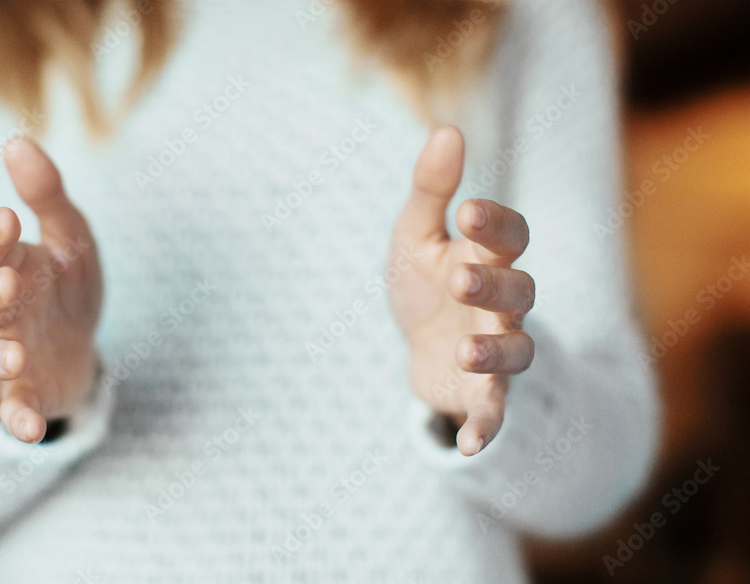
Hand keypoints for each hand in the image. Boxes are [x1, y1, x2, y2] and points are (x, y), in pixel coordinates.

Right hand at [0, 138, 101, 443]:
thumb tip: (17, 139)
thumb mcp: (72, 236)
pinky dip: (19, 419)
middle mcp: (4, 310)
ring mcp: (12, 352)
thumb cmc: (67, 284)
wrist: (79, 346)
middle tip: (5, 281)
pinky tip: (32, 430)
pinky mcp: (26, 393)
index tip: (8, 219)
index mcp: (12, 264)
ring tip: (12, 353)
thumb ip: (47, 194)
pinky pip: (16, 408)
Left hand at [388, 126, 534, 455]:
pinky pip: (495, 413)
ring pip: (516, 352)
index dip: (496, 224)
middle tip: (459, 278)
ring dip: (494, 354)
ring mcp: (496, 351)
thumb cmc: (424, 282)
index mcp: (487, 258)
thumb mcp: (414, 236)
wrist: (420, 346)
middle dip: (493, 286)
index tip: (470, 210)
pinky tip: (469, 444)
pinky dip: (486, 428)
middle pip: (519, 292)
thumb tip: (445, 128)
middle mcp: (502, 305)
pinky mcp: (482, 395)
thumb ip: (431, 191)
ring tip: (462, 351)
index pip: (509, 236)